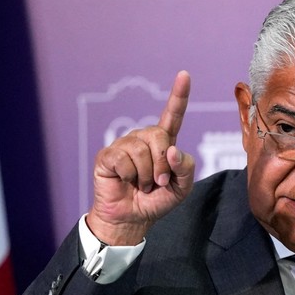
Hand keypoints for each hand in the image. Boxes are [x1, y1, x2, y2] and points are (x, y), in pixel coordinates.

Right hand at [86, 71, 194, 244]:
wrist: (132, 219)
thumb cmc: (156, 201)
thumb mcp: (182, 188)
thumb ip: (186, 168)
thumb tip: (172, 150)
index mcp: (164, 143)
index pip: (173, 116)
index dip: (179, 96)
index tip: (184, 75)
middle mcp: (144, 139)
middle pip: (159, 135)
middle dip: (163, 164)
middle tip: (157, 182)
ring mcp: (124, 145)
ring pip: (142, 149)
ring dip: (145, 174)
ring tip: (141, 184)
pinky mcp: (108, 155)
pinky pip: (124, 159)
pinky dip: (130, 176)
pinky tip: (125, 181)